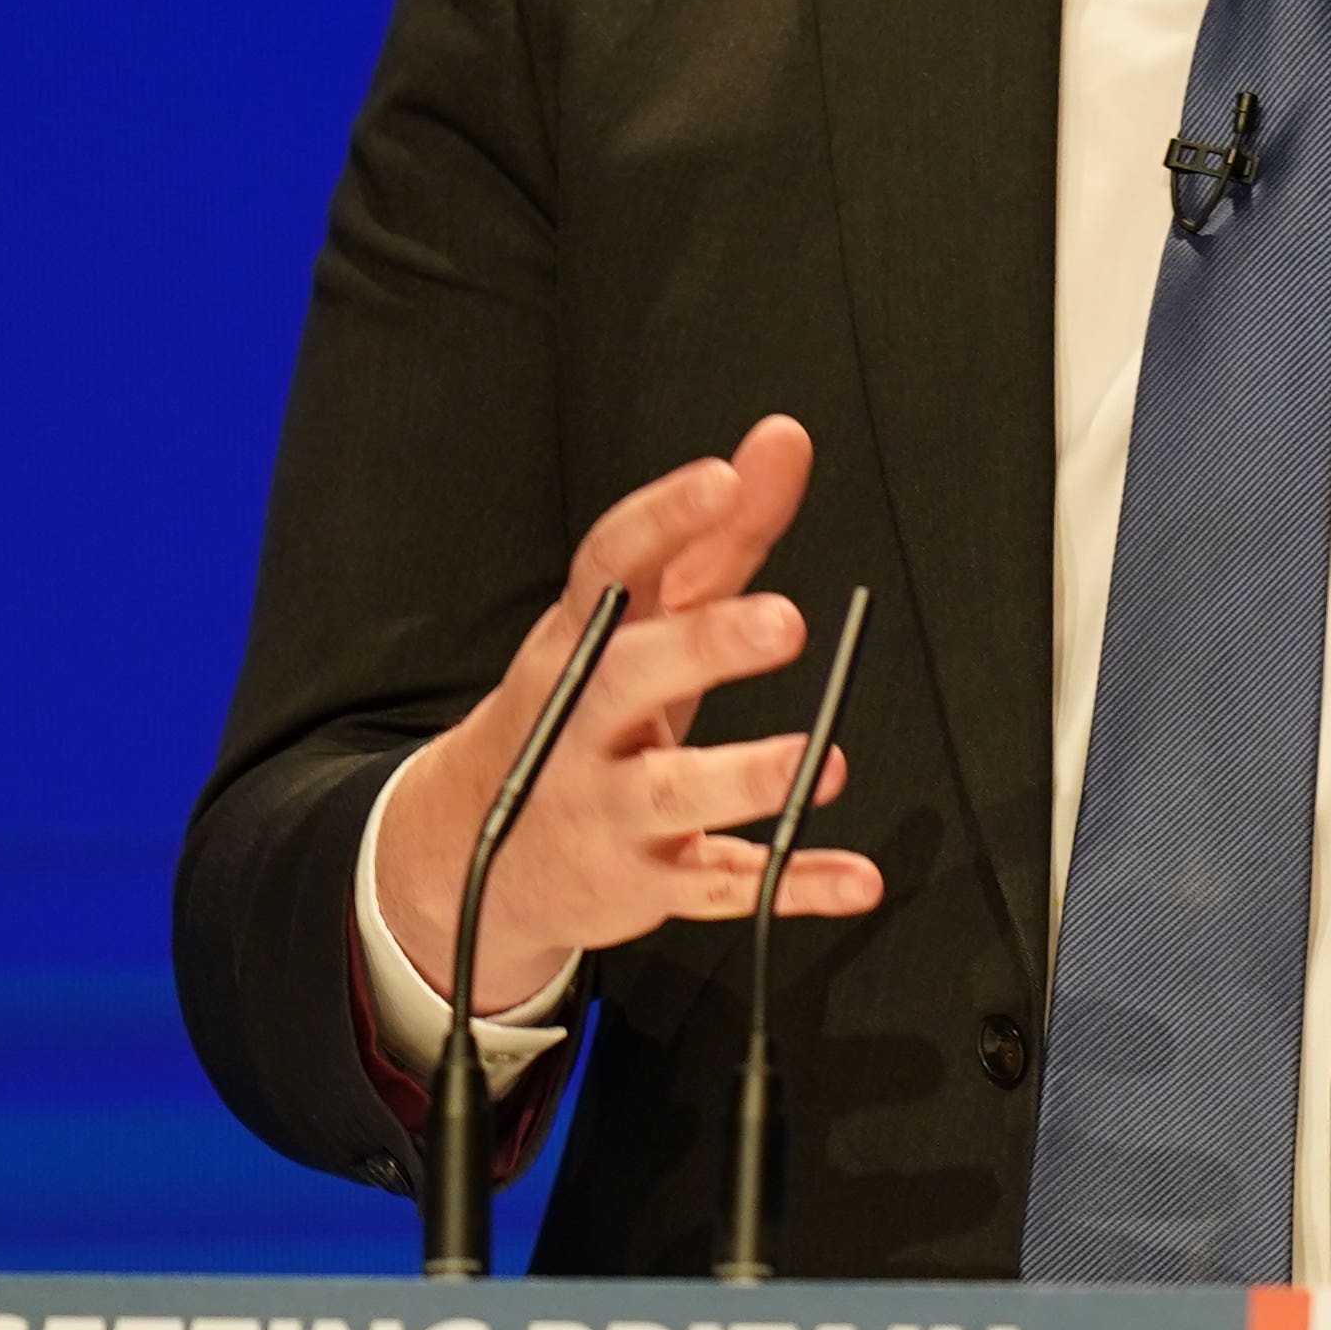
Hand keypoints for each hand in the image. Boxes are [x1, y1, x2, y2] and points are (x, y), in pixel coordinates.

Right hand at [375, 415, 881, 1013]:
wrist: (474, 851)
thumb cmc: (582, 709)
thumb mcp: (639, 619)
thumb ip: (719, 534)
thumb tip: (782, 441)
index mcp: (582, 641)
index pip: (609, 566)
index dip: (662, 518)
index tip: (722, 479)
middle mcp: (581, 722)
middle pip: (629, 677)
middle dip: (702, 648)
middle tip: (781, 622)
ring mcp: (607, 806)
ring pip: (671, 795)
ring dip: (746, 779)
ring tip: (822, 764)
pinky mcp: (643, 881)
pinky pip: (718, 888)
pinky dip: (792, 885)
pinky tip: (856, 880)